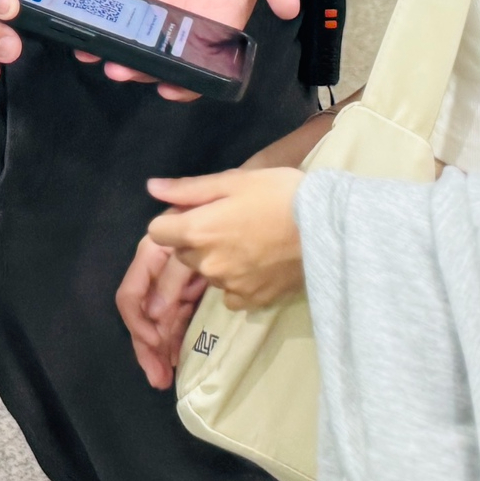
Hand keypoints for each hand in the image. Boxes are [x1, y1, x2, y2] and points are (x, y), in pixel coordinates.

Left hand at [89, 0, 300, 98]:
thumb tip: (289, 5)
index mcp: (222, 7)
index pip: (206, 55)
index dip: (189, 79)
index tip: (172, 88)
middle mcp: (185, 7)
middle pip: (161, 50)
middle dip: (142, 65)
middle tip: (123, 69)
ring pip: (130, 30)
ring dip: (114, 44)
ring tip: (100, 54)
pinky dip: (92, 9)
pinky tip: (79, 20)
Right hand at [115, 235, 206, 389]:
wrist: (254, 219)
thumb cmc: (220, 225)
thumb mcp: (192, 247)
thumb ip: (172, 278)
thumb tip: (155, 314)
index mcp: (153, 255)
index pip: (132, 294)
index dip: (137, 321)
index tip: (154, 343)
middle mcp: (159, 272)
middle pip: (143, 314)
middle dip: (147, 346)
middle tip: (158, 378)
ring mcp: (174, 284)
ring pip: (159, 321)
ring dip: (158, 350)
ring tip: (163, 379)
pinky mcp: (190, 292)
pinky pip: (177, 320)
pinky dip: (173, 340)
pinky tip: (175, 360)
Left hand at [146, 167, 305, 308]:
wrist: (326, 227)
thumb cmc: (279, 193)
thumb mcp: (234, 180)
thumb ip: (188, 189)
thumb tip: (153, 188)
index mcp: (198, 231)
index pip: (158, 232)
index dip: (174, 219)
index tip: (196, 212)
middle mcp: (207, 263)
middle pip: (183, 253)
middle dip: (195, 239)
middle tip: (227, 221)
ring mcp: (229, 286)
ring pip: (208, 272)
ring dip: (216, 259)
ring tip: (248, 239)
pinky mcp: (252, 300)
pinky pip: (230, 294)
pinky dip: (237, 281)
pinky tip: (257, 263)